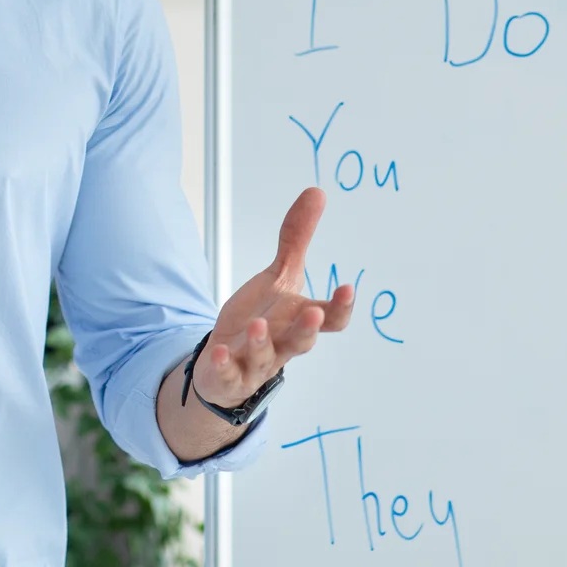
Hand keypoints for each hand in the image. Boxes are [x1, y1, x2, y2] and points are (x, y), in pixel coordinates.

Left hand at [193, 185, 356, 407]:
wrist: (228, 361)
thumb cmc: (262, 317)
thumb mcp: (278, 277)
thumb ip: (296, 238)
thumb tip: (317, 191)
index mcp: (299, 320)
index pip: (330, 319)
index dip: (341, 307)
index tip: (347, 288)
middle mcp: (283, 344)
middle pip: (302, 341)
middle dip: (308, 328)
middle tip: (313, 311)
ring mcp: (257, 362)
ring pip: (265, 357)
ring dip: (262, 342)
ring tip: (257, 324)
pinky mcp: (229, 374)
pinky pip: (229, 373)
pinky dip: (225, 363)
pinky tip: (219, 350)